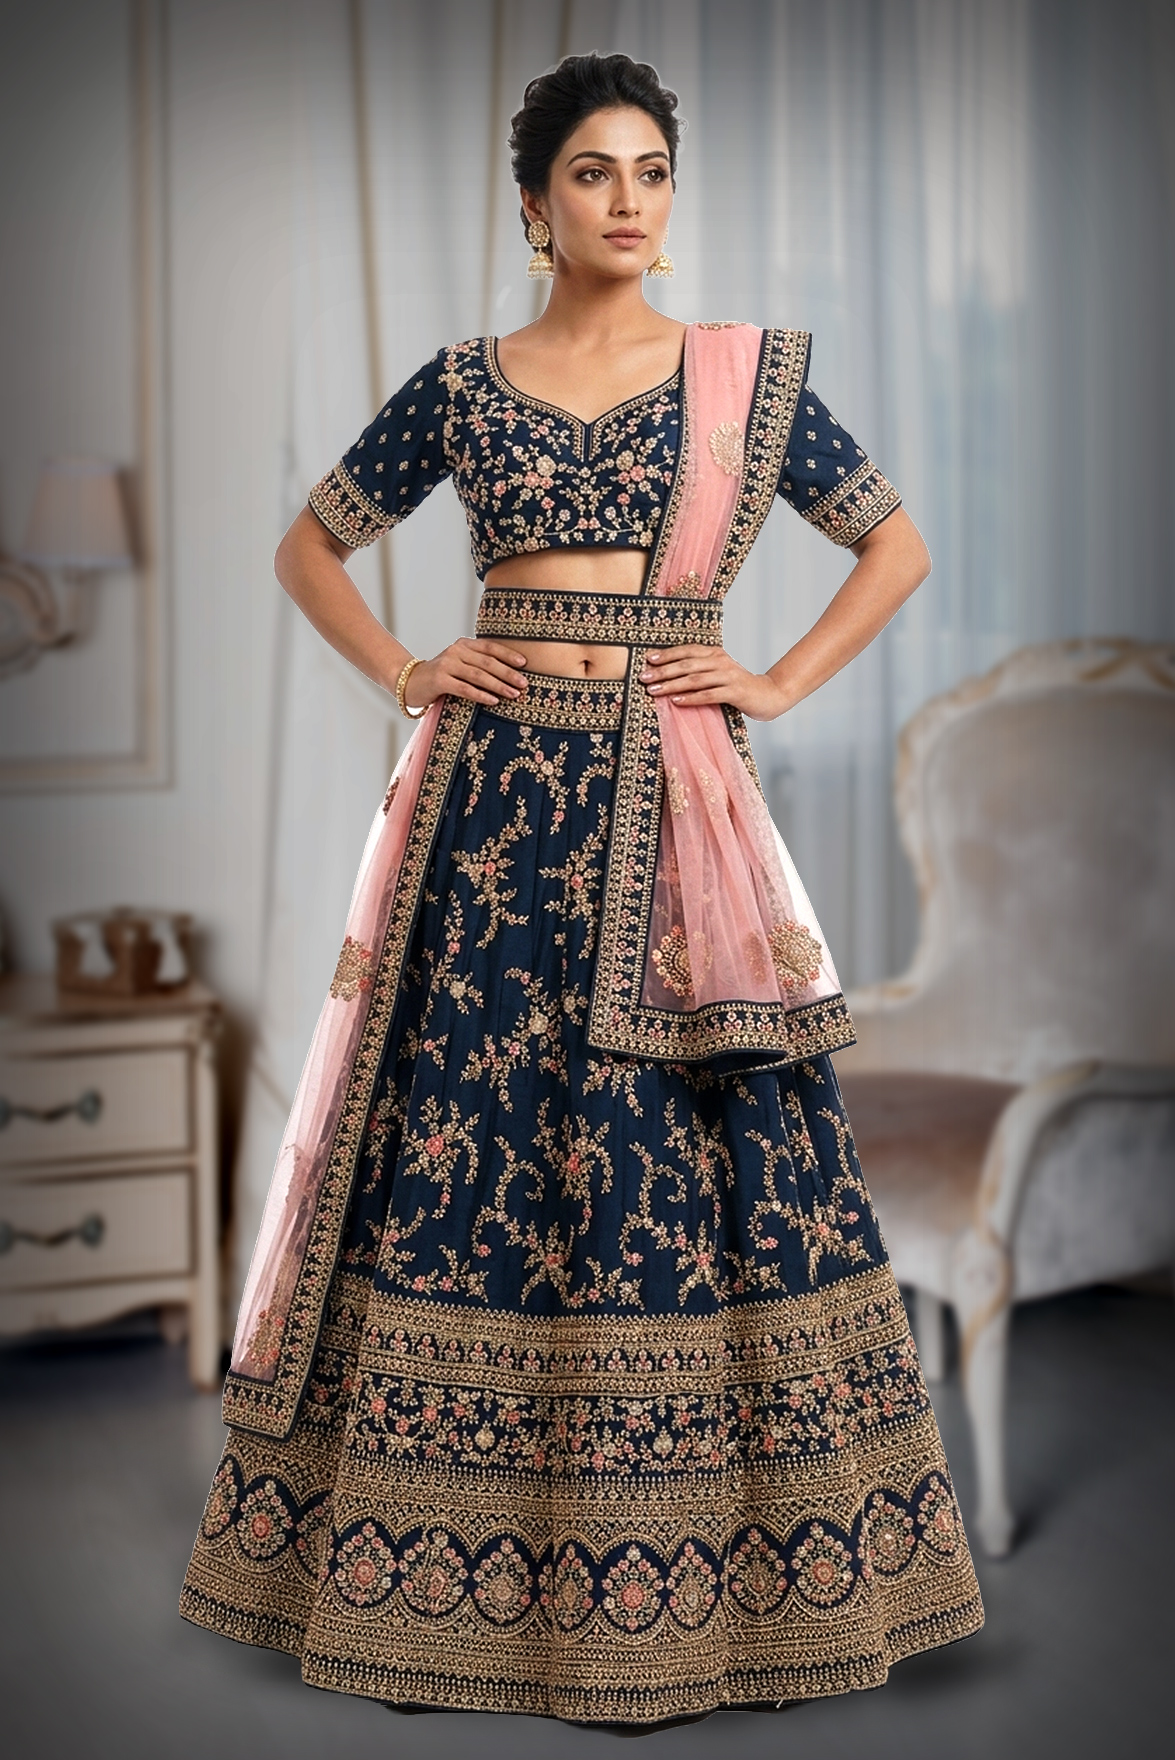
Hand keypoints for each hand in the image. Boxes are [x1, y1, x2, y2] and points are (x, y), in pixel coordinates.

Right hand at [405, 638, 527, 708]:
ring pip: (478, 675)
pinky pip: (465, 688)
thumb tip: (511, 675)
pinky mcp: (440, 680)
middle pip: (487, 662)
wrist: (410, 682)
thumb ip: (478, 664)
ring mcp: (447, 664)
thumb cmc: (442, 676)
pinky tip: (493, 701)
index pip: (490, 647)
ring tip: (513, 694)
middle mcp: (455, 651)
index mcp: (464, 644)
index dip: (508, 655)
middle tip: (524, 683)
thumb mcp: (460, 664)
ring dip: (498, 685)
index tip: (525, 664)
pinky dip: (481, 695)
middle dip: (508, 673)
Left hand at [639, 646, 790, 720]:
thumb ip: (698, 671)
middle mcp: (720, 661)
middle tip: (644, 677)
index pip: (686, 650)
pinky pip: (709, 694)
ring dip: (672, 684)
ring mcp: (728, 676)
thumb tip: (667, 675)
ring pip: (695, 679)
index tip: (647, 659)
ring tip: (654, 690)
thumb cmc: (737, 686)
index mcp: (714, 653)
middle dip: (663, 671)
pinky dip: (691, 698)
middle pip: (687, 664)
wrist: (768, 695)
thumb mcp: (718, 673)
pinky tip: (676, 701)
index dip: (666, 654)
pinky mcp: (735, 692)